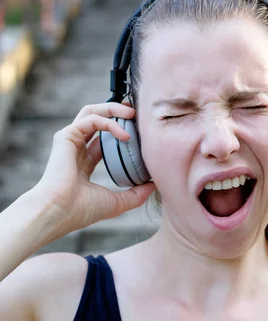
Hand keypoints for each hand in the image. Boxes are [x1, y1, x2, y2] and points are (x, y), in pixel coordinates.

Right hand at [34, 102, 155, 232]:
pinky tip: (125, 136)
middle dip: (116, 112)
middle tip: (136, 112)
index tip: (139, 131)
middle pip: (96, 120)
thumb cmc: (82, 210)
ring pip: (91, 112)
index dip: (121, 132)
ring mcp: (70, 141)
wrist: (61, 211)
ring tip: (132, 113)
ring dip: (113, 109)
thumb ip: (136, 194)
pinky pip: (91, 119)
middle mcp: (75, 149)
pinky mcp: (66, 136)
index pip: (103, 140)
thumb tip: (154, 186)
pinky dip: (110, 123)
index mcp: (84, 163)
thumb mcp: (117, 202)